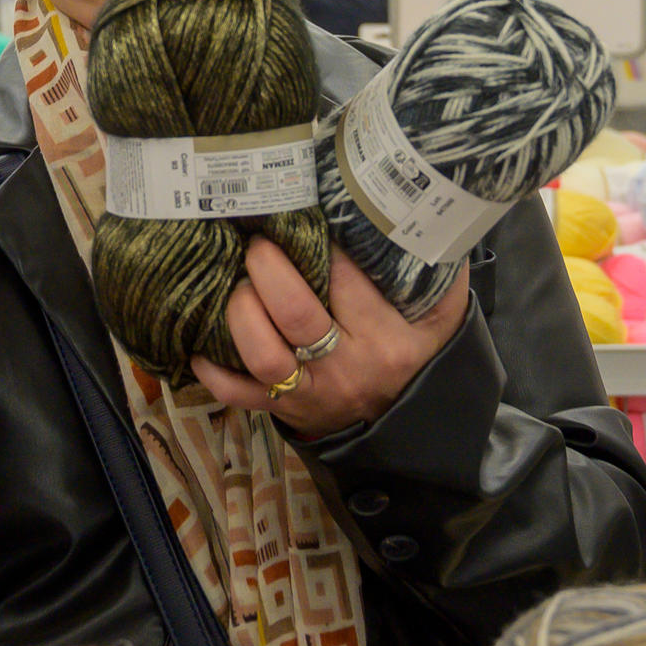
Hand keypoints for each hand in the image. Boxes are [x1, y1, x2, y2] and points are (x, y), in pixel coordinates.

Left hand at [189, 239, 469, 438]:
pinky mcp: (284, 412)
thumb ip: (438, 269)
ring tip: (238, 283)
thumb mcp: (442, 317)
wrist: (409, 430)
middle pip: (295, 314)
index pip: (345, 282)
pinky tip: (203, 342)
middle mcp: (346, 366)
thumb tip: (427, 214)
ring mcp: (310, 393)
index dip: (318, 246)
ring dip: (241, 311)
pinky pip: (238, 395)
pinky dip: (214, 370)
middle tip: (259, 243)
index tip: (301, 219)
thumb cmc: (418, 357)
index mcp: (385, 338)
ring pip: (262, 354)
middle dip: (268, 268)